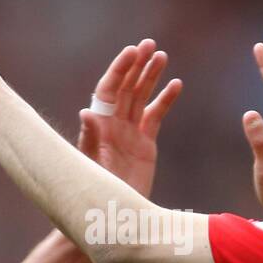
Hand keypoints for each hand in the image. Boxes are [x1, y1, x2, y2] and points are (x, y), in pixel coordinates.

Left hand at [77, 39, 182, 197]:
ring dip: (151, 77)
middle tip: (150, 45)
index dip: (120, 69)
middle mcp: (112, 125)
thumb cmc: (95, 191)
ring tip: (162, 56)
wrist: (112, 217)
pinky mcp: (145, 145)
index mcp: (99, 125)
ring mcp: (129, 133)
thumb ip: (91, 139)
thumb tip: (86, 113)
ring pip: (141, 97)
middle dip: (137, 66)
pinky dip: (165, 100)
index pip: (109, 89)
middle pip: (126, 88)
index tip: (133, 51)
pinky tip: (176, 84)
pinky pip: (155, 116)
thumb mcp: (93, 166)